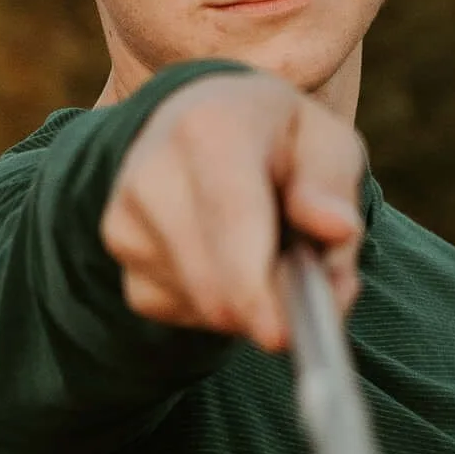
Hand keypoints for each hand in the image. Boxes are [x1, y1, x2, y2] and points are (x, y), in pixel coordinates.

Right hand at [100, 73, 365, 349]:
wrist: (198, 116)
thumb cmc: (275, 137)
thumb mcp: (324, 142)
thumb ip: (332, 186)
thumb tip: (335, 230)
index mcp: (210, 128)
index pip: (231, 219)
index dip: (255, 287)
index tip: (282, 336)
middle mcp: (152, 171)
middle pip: (209, 281)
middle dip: (269, 308)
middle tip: (313, 288)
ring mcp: (126, 217)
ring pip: (200, 305)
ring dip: (248, 304)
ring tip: (268, 250)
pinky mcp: (118, 254)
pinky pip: (180, 312)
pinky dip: (216, 306)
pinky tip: (228, 259)